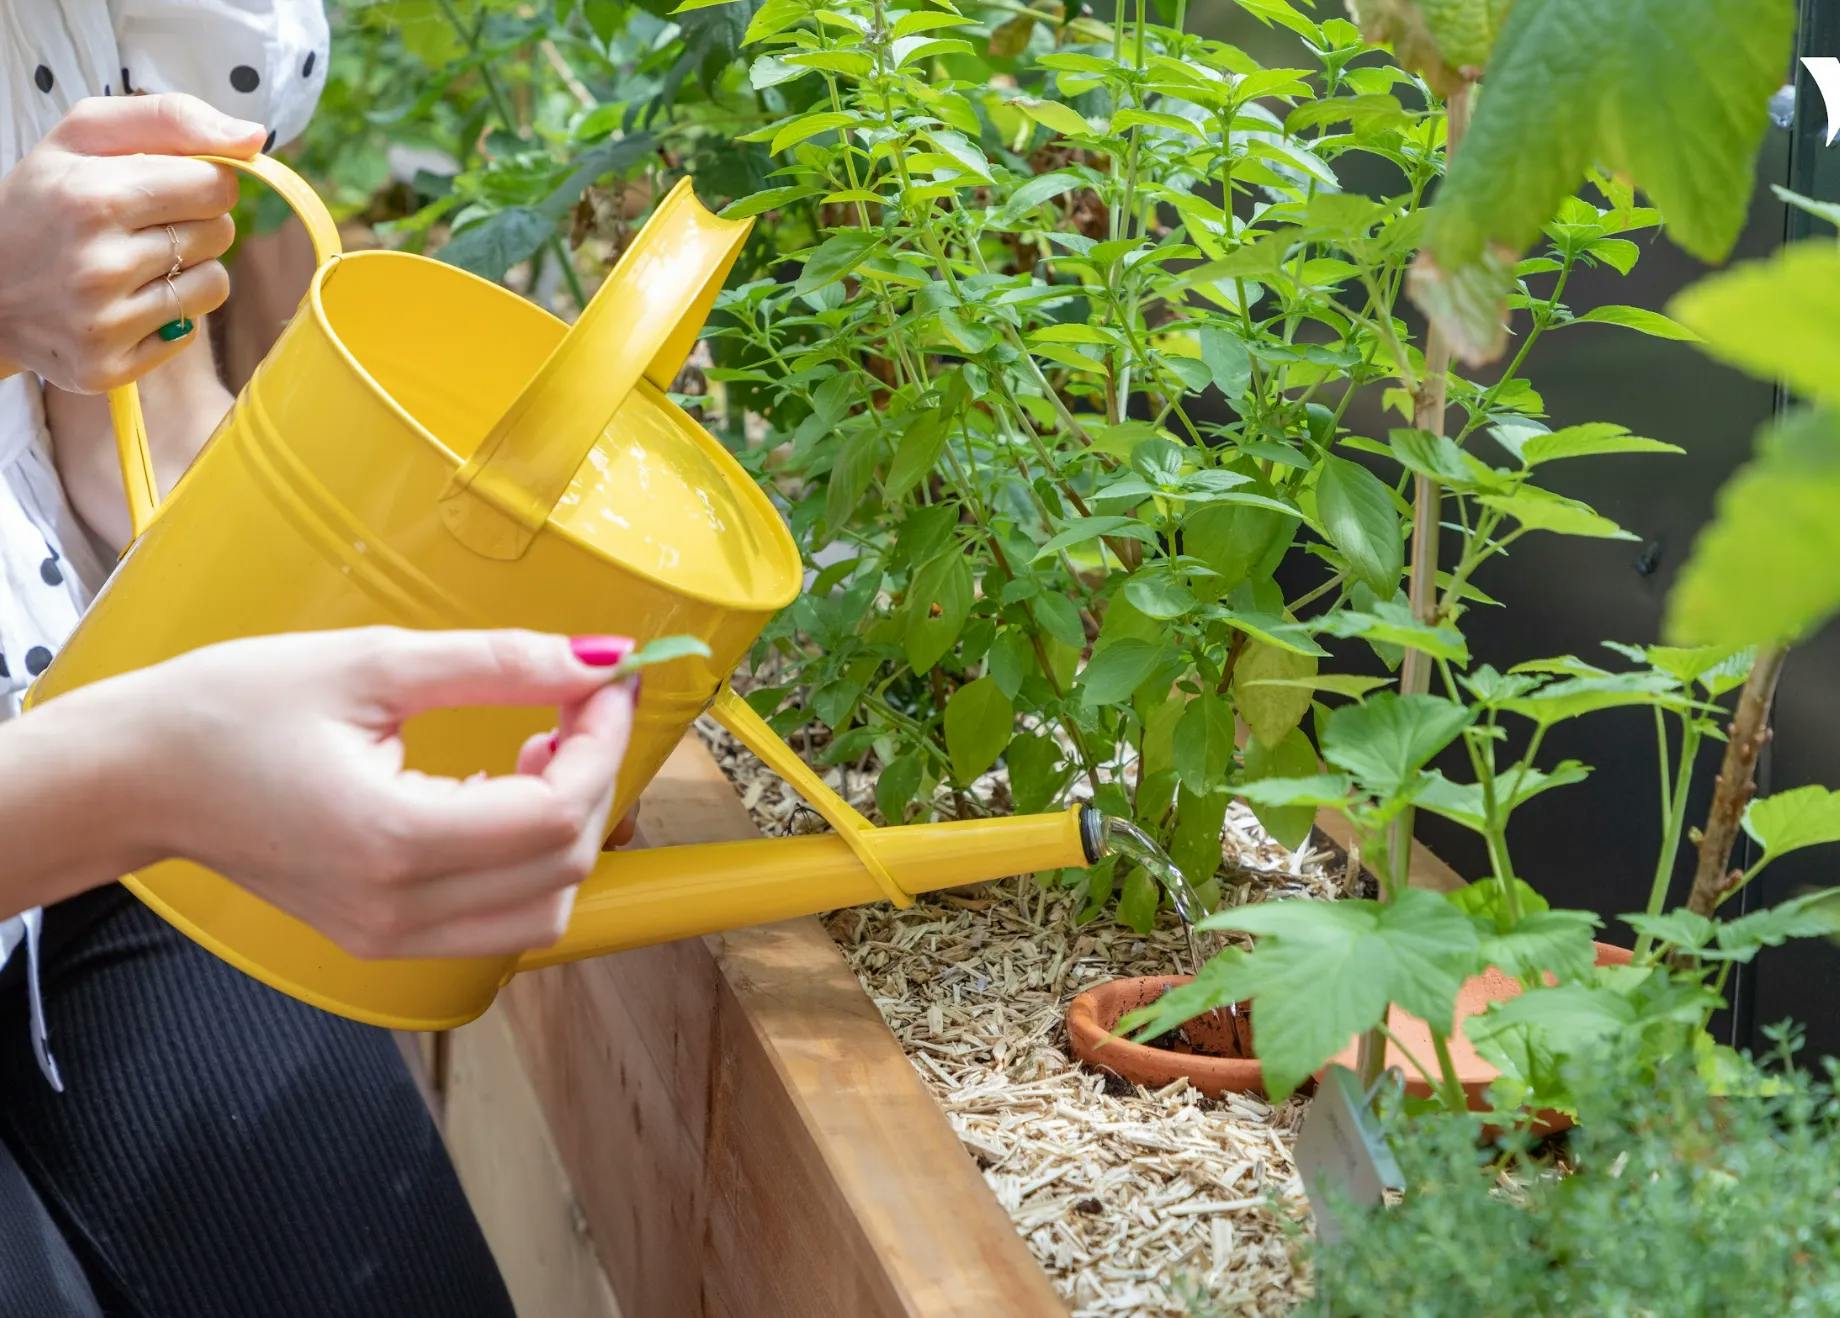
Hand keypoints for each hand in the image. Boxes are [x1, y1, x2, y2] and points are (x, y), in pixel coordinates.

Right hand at [0, 94, 262, 392]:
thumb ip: (169, 120)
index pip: (216, 186)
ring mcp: (104, 322)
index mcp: (94, 198)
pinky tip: (123, 301)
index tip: (171, 185)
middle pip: (220, 233)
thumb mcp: (82, 136)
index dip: (202, 181)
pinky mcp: (108, 367)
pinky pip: (189, 331)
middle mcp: (100, 265)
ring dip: (188, 269)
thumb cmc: (43, 201)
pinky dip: (169, 314)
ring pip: (215, 284)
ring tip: (135, 262)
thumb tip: (254, 138)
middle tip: (142, 225)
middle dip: (195, 222)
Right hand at [94, 627, 638, 959]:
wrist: (135, 778)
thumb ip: (499, 664)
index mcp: (394, 840)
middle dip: (594, 778)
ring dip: (567, 831)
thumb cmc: (229, 709)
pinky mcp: (382, 939)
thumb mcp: (371, 662)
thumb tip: (600, 659)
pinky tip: (499, 791)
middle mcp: (399, 910)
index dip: (602, 743)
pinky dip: (528, 864)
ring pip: (545, 911)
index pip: (555, 814)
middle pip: (564, 866)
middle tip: (574, 705)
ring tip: (534, 753)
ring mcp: (390, 937)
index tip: (607, 682)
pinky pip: (499, 923)